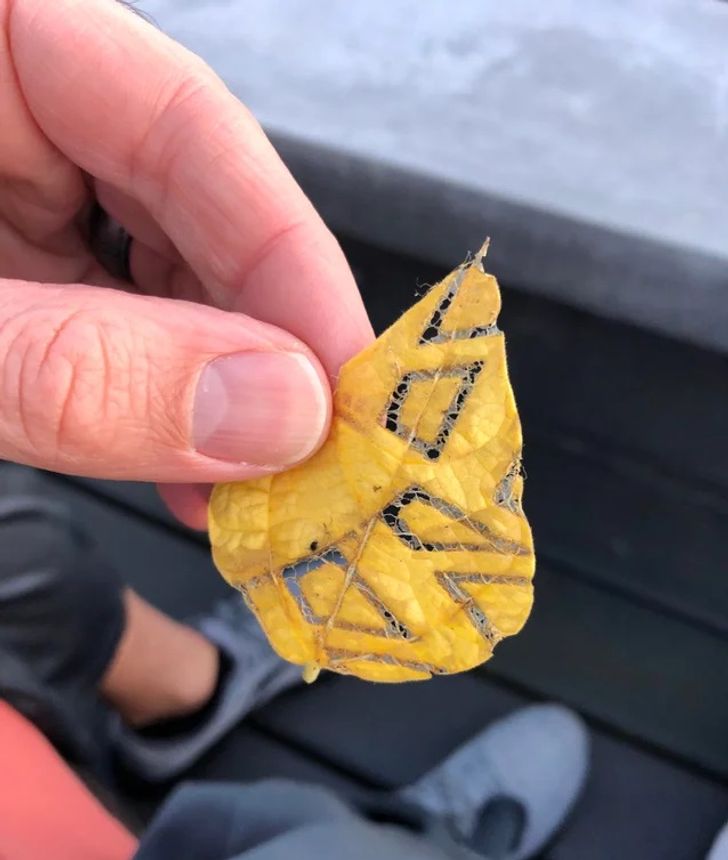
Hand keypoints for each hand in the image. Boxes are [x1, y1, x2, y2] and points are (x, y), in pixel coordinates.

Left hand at [0, 0, 372, 527]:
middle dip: (257, 347)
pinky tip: (191, 471)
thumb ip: (83, 371)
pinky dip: (160, 405)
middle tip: (313, 461)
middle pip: (194, 208)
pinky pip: (119, 322)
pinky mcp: (22, 269)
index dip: (287, 254)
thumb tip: (279, 412)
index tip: (347, 380)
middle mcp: (18, 111)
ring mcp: (19, 193)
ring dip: (218, 396)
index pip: (186, 120)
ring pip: (167, 278)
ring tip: (250, 492)